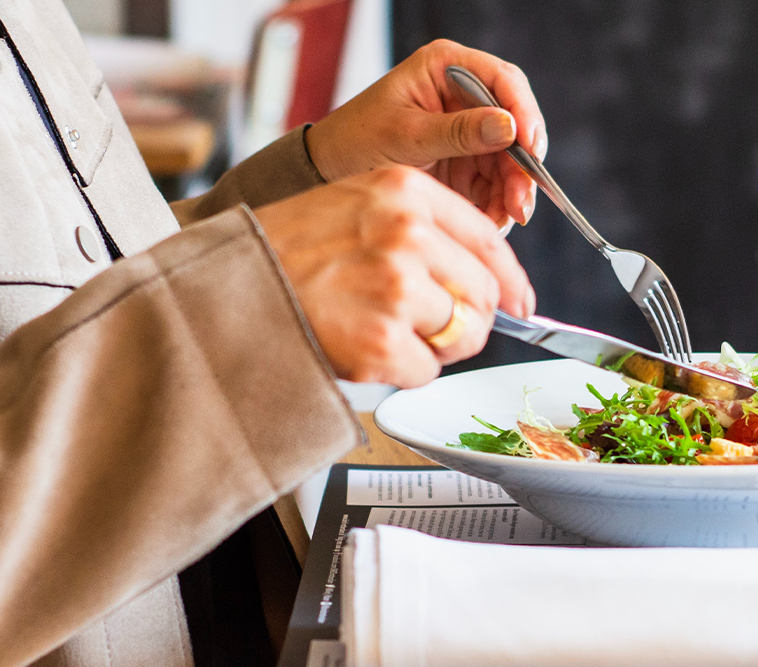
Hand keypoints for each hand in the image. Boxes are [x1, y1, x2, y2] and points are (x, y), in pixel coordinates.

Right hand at [253, 166, 534, 387]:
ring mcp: (396, 288)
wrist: (222, 288)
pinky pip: (427, 371)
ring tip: (381, 331)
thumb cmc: (285, 250)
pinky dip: (402, 371)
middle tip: (432, 329)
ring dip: (432, 346)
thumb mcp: (354, 204)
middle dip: (468, 320)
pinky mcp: (382, 341)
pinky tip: (362, 350)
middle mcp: (407, 233)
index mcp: (404, 191)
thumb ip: (420, 227)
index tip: (522, 304)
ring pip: (461, 335)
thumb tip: (489, 278)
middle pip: (484, 295)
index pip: (489, 241)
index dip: (511, 281)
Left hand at [305, 40, 545, 232]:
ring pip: (510, 160)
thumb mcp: (406, 134)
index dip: (524, 112)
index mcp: (447, 67)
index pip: (503, 81)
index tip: (530, 146)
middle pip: (515, 125)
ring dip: (513, 191)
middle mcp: (465, 95)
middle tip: (520, 201)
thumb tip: (509, 127)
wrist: (330, 172)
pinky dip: (499, 204)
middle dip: (521, 166)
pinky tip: (492, 220)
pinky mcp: (468, 161)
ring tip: (504, 219)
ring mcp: (469, 130)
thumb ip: (458, 132)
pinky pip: (496, 182)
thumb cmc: (356, 139)